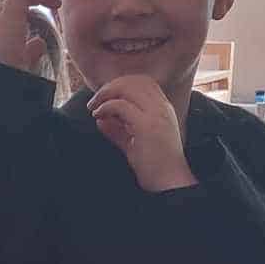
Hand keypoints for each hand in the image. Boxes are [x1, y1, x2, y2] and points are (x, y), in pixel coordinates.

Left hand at [87, 76, 195, 191]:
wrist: (169, 182)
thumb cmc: (154, 166)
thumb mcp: (133, 143)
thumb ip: (118, 130)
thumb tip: (100, 120)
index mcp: (163, 108)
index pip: (143, 81)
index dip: (121, 84)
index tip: (106, 98)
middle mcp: (162, 107)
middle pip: (135, 80)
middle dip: (111, 86)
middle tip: (95, 101)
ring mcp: (156, 114)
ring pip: (128, 87)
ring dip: (106, 93)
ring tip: (94, 107)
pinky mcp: (147, 126)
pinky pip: (121, 106)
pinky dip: (106, 107)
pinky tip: (99, 117)